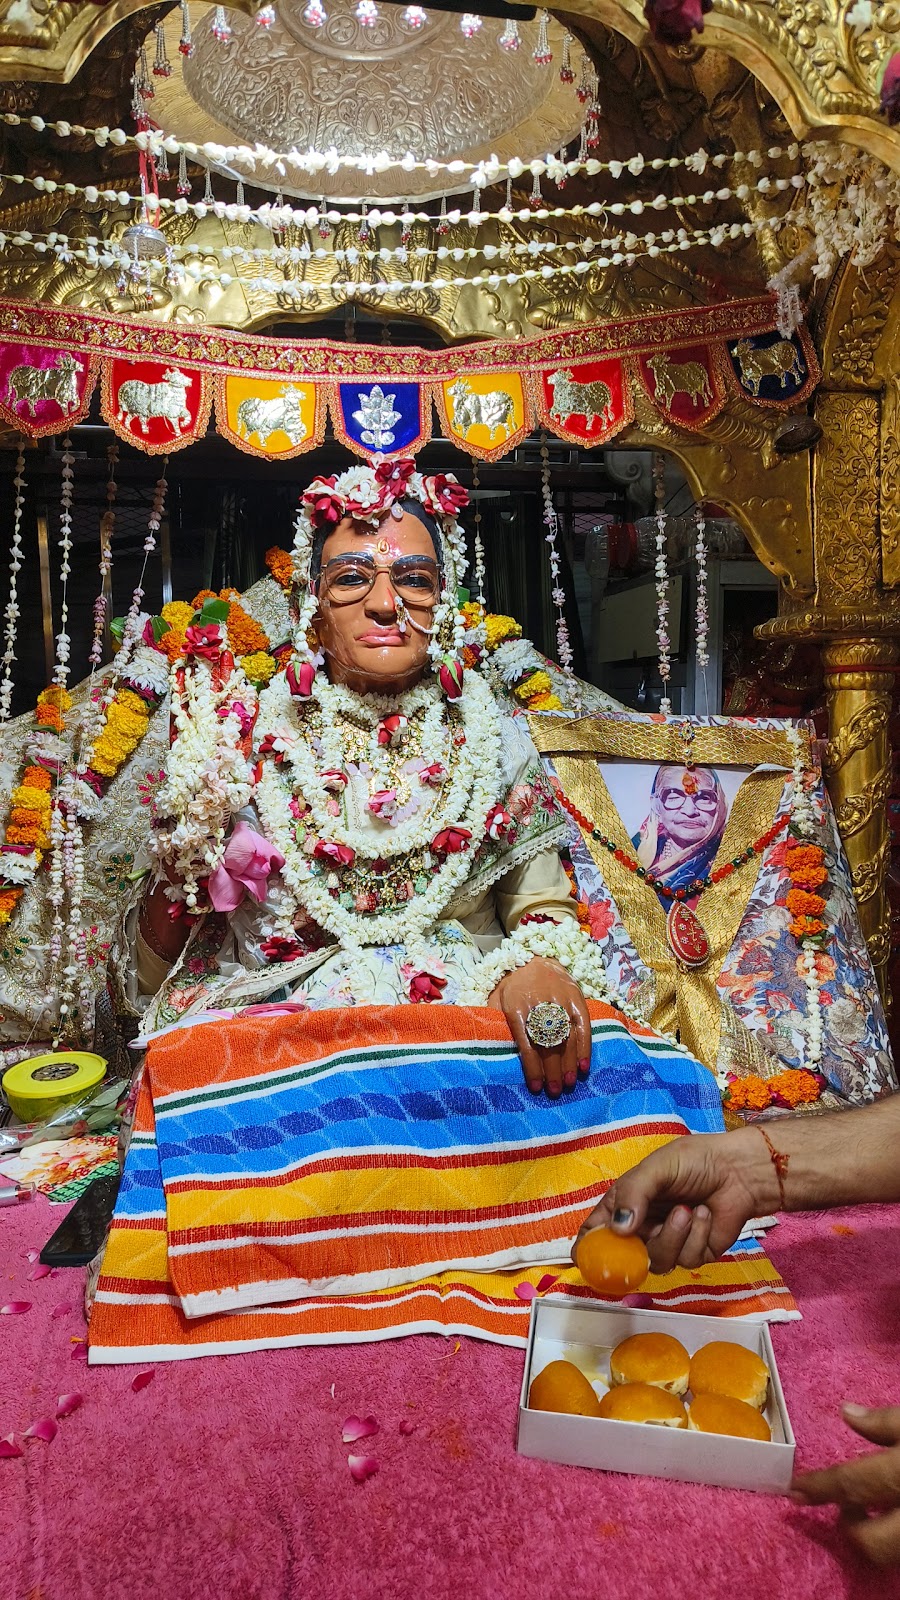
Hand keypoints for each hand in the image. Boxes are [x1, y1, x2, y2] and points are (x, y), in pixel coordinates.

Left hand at [489, 956, 590, 1098]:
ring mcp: (560, 1000)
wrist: (533, 956)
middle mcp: (540, 1004)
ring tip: (568, 1084)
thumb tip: (490, 1050)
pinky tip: (583, 1066)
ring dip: (569, 1063)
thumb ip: (493, 1022)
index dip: (532, 1068)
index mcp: (517, 1008)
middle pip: (548, 1044)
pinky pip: (583, 1025)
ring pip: (566, 1037)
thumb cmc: (512, 986)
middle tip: (554, 1092)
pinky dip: (585, 1047)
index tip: (536, 1087)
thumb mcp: (496, 1000)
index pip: (527, 1044)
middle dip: (552, 1071)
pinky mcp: (576, 997)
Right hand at [572, 1128, 772, 1271]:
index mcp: (627, 1203)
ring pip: (657, 1261)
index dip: (588, 1246)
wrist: (740, 1170)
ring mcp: (668, 1242)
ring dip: (673, 1235)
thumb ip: (634, 1194)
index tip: (582, 1256)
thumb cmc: (696, 1161)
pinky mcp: (693, 1254)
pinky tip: (704, 1214)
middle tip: (646, 1231)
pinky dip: (695, 1235)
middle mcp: (644, 1227)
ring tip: (687, 1208)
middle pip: (625, 1255)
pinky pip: (686, 1259)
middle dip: (637, 1247)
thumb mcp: (658, 1167)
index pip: (598, 1229)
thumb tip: (618, 1229)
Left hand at [791, 1405, 899, 1566]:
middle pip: (872, 1542)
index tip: (794, 1490)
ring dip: (874, 1534)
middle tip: (846, 1504)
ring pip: (889, 1552)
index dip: (820, 1487)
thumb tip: (847, 1413)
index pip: (852, 1484)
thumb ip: (886, 1421)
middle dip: (851, 1528)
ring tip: (874, 1507)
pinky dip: (890, 1534)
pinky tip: (891, 1513)